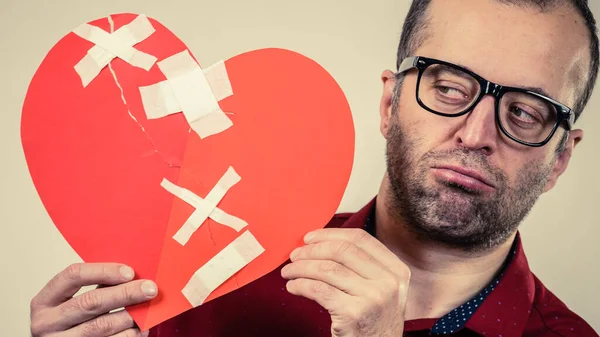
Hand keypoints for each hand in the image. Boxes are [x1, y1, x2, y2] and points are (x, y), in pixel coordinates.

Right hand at [30, 263, 157, 336]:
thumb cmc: (69, 321)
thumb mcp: (71, 301)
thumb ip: (96, 288)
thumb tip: (133, 276)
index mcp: (45, 301)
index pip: (73, 276)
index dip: (104, 271)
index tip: (129, 272)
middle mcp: (47, 323)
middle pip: (91, 302)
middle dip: (125, 293)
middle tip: (149, 288)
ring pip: (101, 326)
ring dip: (130, 316)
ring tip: (148, 309)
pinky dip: (129, 334)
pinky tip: (140, 328)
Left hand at [281, 228, 409, 336]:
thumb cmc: (373, 323)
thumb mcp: (381, 291)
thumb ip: (363, 267)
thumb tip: (321, 243)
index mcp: (396, 271)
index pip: (360, 239)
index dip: (330, 234)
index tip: (309, 238)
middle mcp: (388, 282)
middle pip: (341, 250)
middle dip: (311, 250)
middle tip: (294, 255)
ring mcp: (372, 298)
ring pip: (327, 269)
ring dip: (301, 268)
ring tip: (289, 272)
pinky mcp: (353, 314)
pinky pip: (318, 290)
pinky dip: (300, 285)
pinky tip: (293, 286)